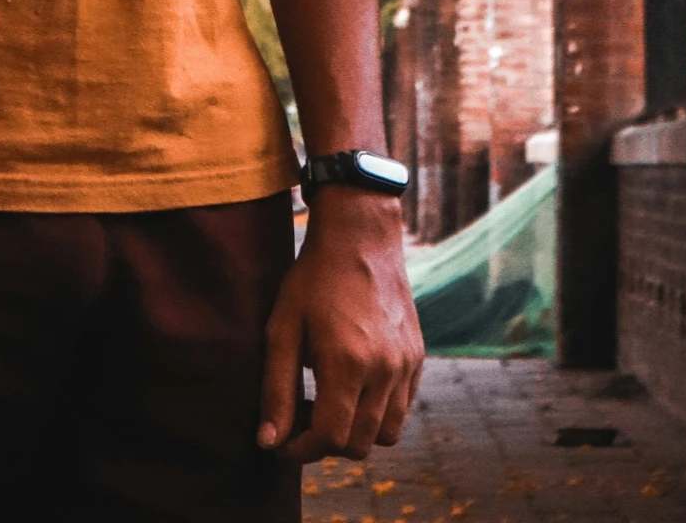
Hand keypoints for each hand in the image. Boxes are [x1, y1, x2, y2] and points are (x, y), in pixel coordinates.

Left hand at [258, 188, 422, 461]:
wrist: (359, 238)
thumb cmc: (313, 279)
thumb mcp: (283, 328)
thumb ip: (276, 390)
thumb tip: (268, 442)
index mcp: (348, 364)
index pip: (330, 438)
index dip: (301, 449)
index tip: (282, 440)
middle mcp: (384, 371)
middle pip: (359, 445)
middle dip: (325, 442)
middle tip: (301, 415)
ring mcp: (406, 366)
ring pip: (386, 434)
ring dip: (356, 431)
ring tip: (328, 401)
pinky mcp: (417, 358)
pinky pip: (402, 408)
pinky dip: (378, 412)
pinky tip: (353, 384)